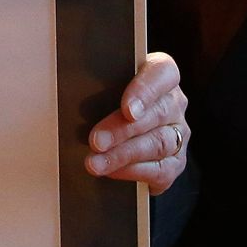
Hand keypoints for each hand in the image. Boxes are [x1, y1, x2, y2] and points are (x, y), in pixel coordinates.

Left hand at [84, 51, 187, 193]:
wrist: (122, 131)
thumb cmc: (108, 99)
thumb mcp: (104, 86)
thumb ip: (97, 85)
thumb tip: (67, 95)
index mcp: (160, 74)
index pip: (162, 73)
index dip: (146, 91)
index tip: (126, 109)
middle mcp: (174, 102)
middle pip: (156, 113)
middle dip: (122, 130)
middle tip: (95, 141)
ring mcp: (178, 132)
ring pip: (158, 143)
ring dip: (123, 155)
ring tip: (94, 163)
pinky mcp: (176, 161)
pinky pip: (160, 169)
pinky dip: (134, 172)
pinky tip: (112, 173)